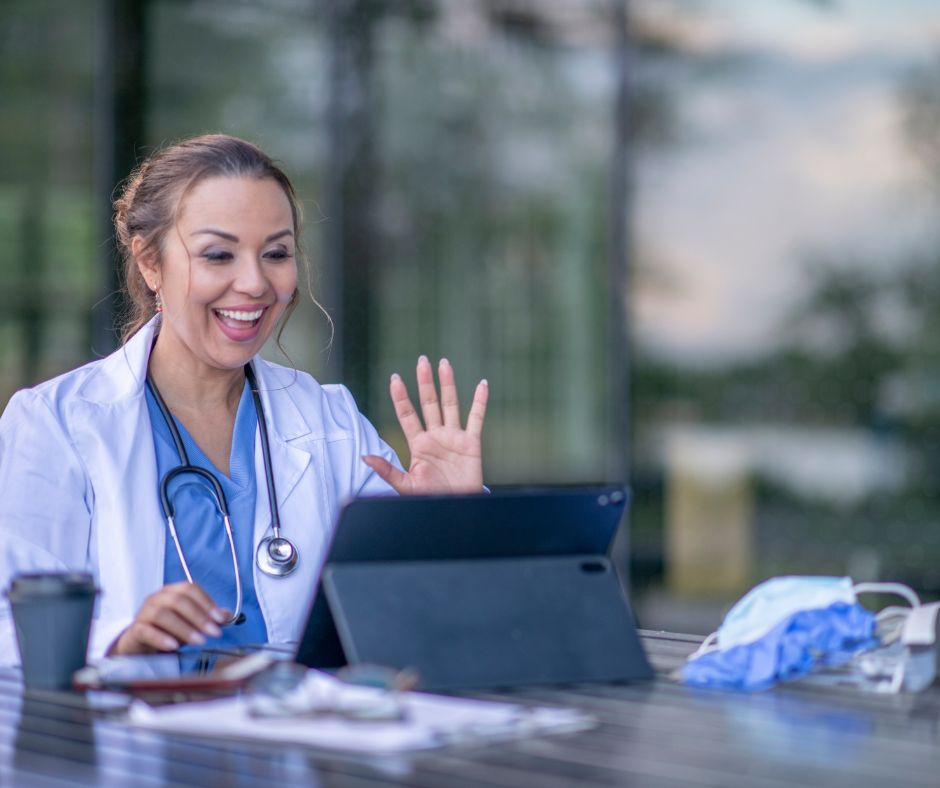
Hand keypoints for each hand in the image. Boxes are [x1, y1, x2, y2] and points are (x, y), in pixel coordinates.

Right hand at [107, 582, 228, 655]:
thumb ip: (207, 618)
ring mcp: (143, 612)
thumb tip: (226, 615)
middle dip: (199, 617)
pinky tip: (174, 646)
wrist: (138, 645)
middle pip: (178, 600)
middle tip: (214, 633)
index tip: (220, 619)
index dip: (207, 603)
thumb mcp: (190, 624)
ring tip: (199, 641)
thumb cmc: (167, 631)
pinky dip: (161, 638)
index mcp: (172, 591)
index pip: (190, 589)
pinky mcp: (134, 630)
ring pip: (162, 614)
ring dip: (183, 628)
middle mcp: (157, 598)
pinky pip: (145, 630)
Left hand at [362, 355, 487, 493]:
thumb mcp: (406, 485)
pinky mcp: (472, 443)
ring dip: (448, 384)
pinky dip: (480, 402)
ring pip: (450, 405)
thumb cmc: (430, 498)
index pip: (407, 415)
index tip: (395, 378)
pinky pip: (477, 418)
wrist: (455, 508)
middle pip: (429, 403)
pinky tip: (482, 385)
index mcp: (418, 444)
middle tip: (421, 360)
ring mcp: (454, 437)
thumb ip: (387, 470)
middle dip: (425, 382)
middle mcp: (435, 436)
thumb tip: (364, 457)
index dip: (401, 397)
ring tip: (444, 364)